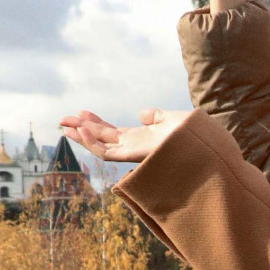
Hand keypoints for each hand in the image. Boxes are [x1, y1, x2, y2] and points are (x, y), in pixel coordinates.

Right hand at [61, 109, 191, 164]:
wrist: (207, 145)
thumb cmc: (194, 136)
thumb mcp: (171, 120)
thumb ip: (155, 117)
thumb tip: (141, 113)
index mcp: (142, 139)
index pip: (113, 133)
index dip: (96, 124)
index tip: (81, 113)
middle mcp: (135, 147)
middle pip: (102, 139)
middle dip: (82, 129)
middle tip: (62, 120)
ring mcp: (134, 153)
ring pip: (100, 148)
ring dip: (82, 137)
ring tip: (65, 125)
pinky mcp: (135, 157)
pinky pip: (109, 154)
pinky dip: (94, 143)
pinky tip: (82, 131)